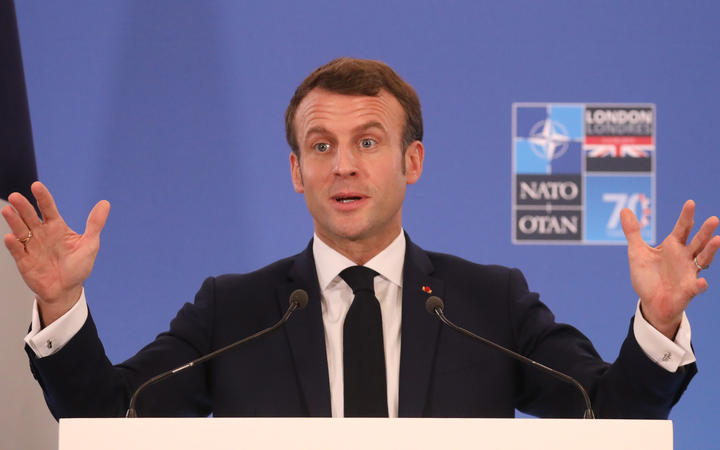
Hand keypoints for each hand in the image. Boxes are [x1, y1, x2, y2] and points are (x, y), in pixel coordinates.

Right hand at [1, 181, 109, 325]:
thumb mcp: (90, 244)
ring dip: (14, 221)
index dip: (42, 197)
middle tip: (15, 197)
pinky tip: (12, 237)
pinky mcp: (24, 261)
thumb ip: (95, 224)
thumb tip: (105, 203)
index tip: (36, 186)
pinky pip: (17, 251)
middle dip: (23, 206)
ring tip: (8, 210)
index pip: (48, 208)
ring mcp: (31, 247)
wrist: (67, 290)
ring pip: (20, 230)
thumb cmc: (78, 266)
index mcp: (57, 227)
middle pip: (30, 216)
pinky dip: (14, 244)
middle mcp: (41, 234)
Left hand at [621, 200, 718, 338]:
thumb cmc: (647, 277)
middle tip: (714, 219)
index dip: (686, 216)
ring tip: (717, 240)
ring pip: (703, 260)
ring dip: (710, 251)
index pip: (682, 228)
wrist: (651, 303)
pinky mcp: (688, 290)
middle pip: (697, 241)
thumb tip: (624, 210)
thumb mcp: (637, 252)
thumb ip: (633, 232)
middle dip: (705, 231)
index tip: (690, 203)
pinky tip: (701, 282)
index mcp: (672, 247)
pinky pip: (696, 287)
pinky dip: (700, 285)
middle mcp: (684, 257)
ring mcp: (688, 273)